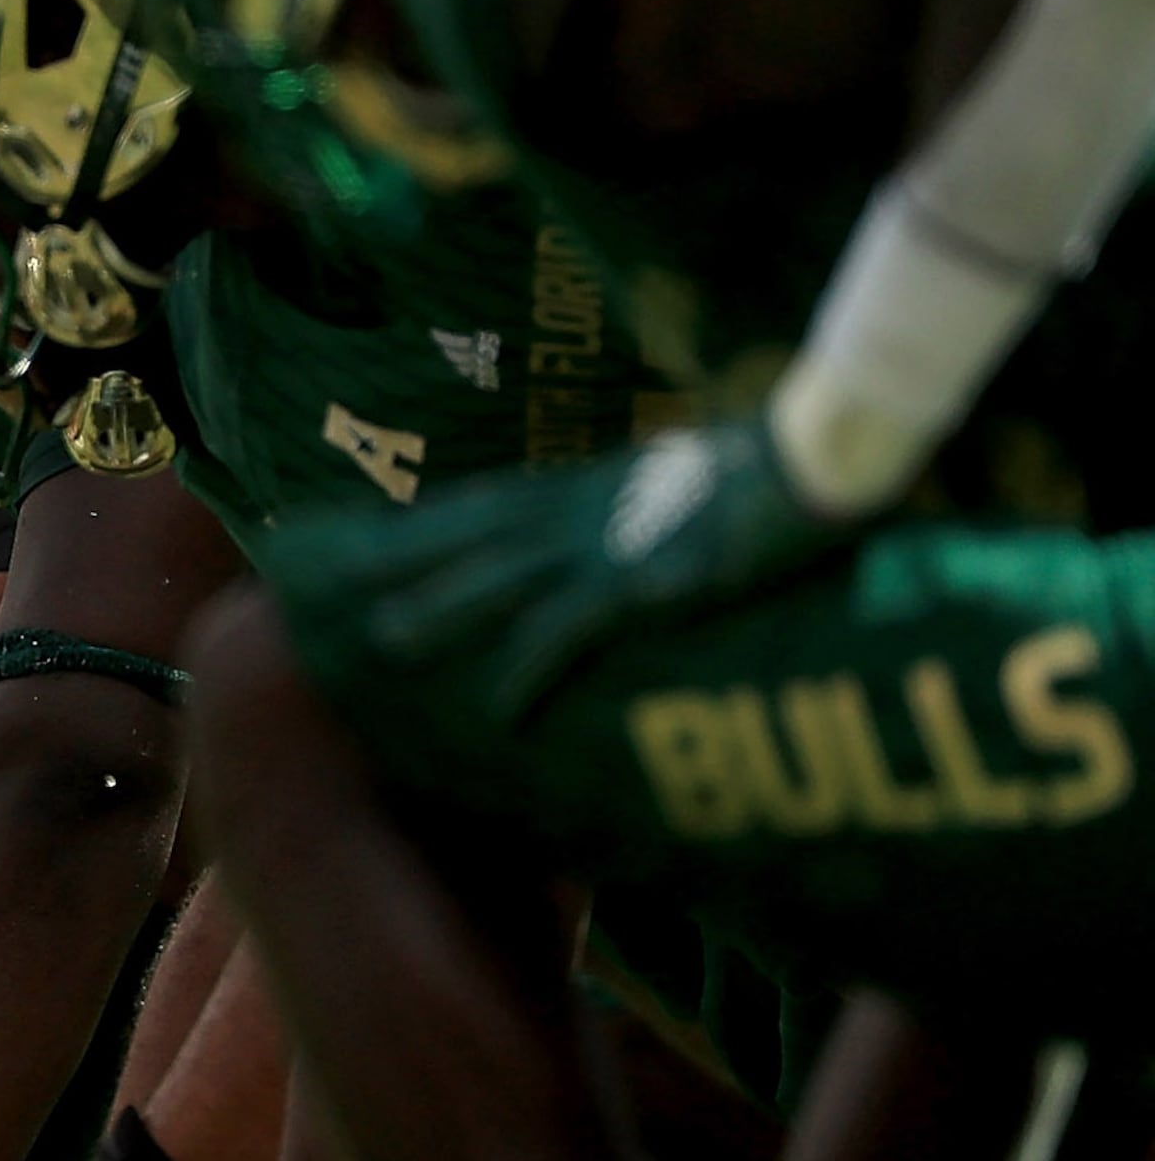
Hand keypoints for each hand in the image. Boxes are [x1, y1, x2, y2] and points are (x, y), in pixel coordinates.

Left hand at [284, 420, 840, 724]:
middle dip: (401, 560)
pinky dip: (529, 671)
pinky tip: (498, 708)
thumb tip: (628, 510)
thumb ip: (639, 499)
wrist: (822, 452)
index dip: (422, 522)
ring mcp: (605, 543)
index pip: (484, 502)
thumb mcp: (681, 479)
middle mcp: (578, 509)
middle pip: (468, 535)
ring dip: (442, 612)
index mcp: (585, 484)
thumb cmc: (769, 465)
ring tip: (386, 642)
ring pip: (498, 580)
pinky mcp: (641, 583)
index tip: (366, 539)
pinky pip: (567, 633)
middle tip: (338, 583)